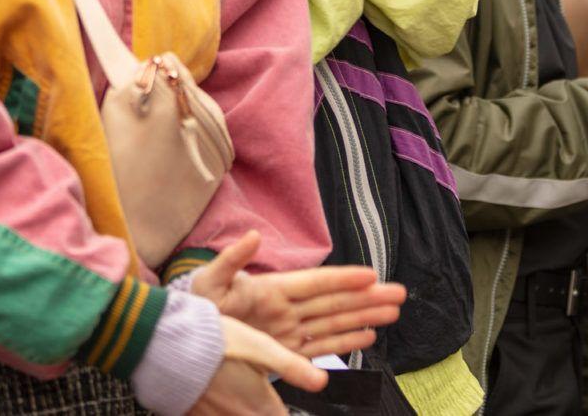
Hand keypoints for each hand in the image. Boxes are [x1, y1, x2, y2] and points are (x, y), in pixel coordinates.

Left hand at [189, 231, 404, 358]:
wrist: (187, 339)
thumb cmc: (198, 306)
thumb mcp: (210, 281)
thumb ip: (232, 260)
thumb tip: (252, 236)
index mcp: (274, 288)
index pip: (316, 282)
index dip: (343, 279)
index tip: (371, 274)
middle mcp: (288, 308)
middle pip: (335, 302)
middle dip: (368, 298)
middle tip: (400, 294)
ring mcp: (290, 330)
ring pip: (335, 323)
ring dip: (365, 317)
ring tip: (394, 312)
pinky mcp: (286, 352)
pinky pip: (321, 347)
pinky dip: (346, 342)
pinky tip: (369, 336)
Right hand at [189, 316, 330, 415]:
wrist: (168, 347)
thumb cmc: (214, 345)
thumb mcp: (262, 348)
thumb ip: (293, 367)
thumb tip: (321, 382)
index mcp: (258, 404)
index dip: (286, 413)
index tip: (286, 408)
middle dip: (269, 413)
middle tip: (272, 406)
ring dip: (248, 412)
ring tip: (250, 404)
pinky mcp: (195, 413)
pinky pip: (217, 415)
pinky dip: (224, 410)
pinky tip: (225, 401)